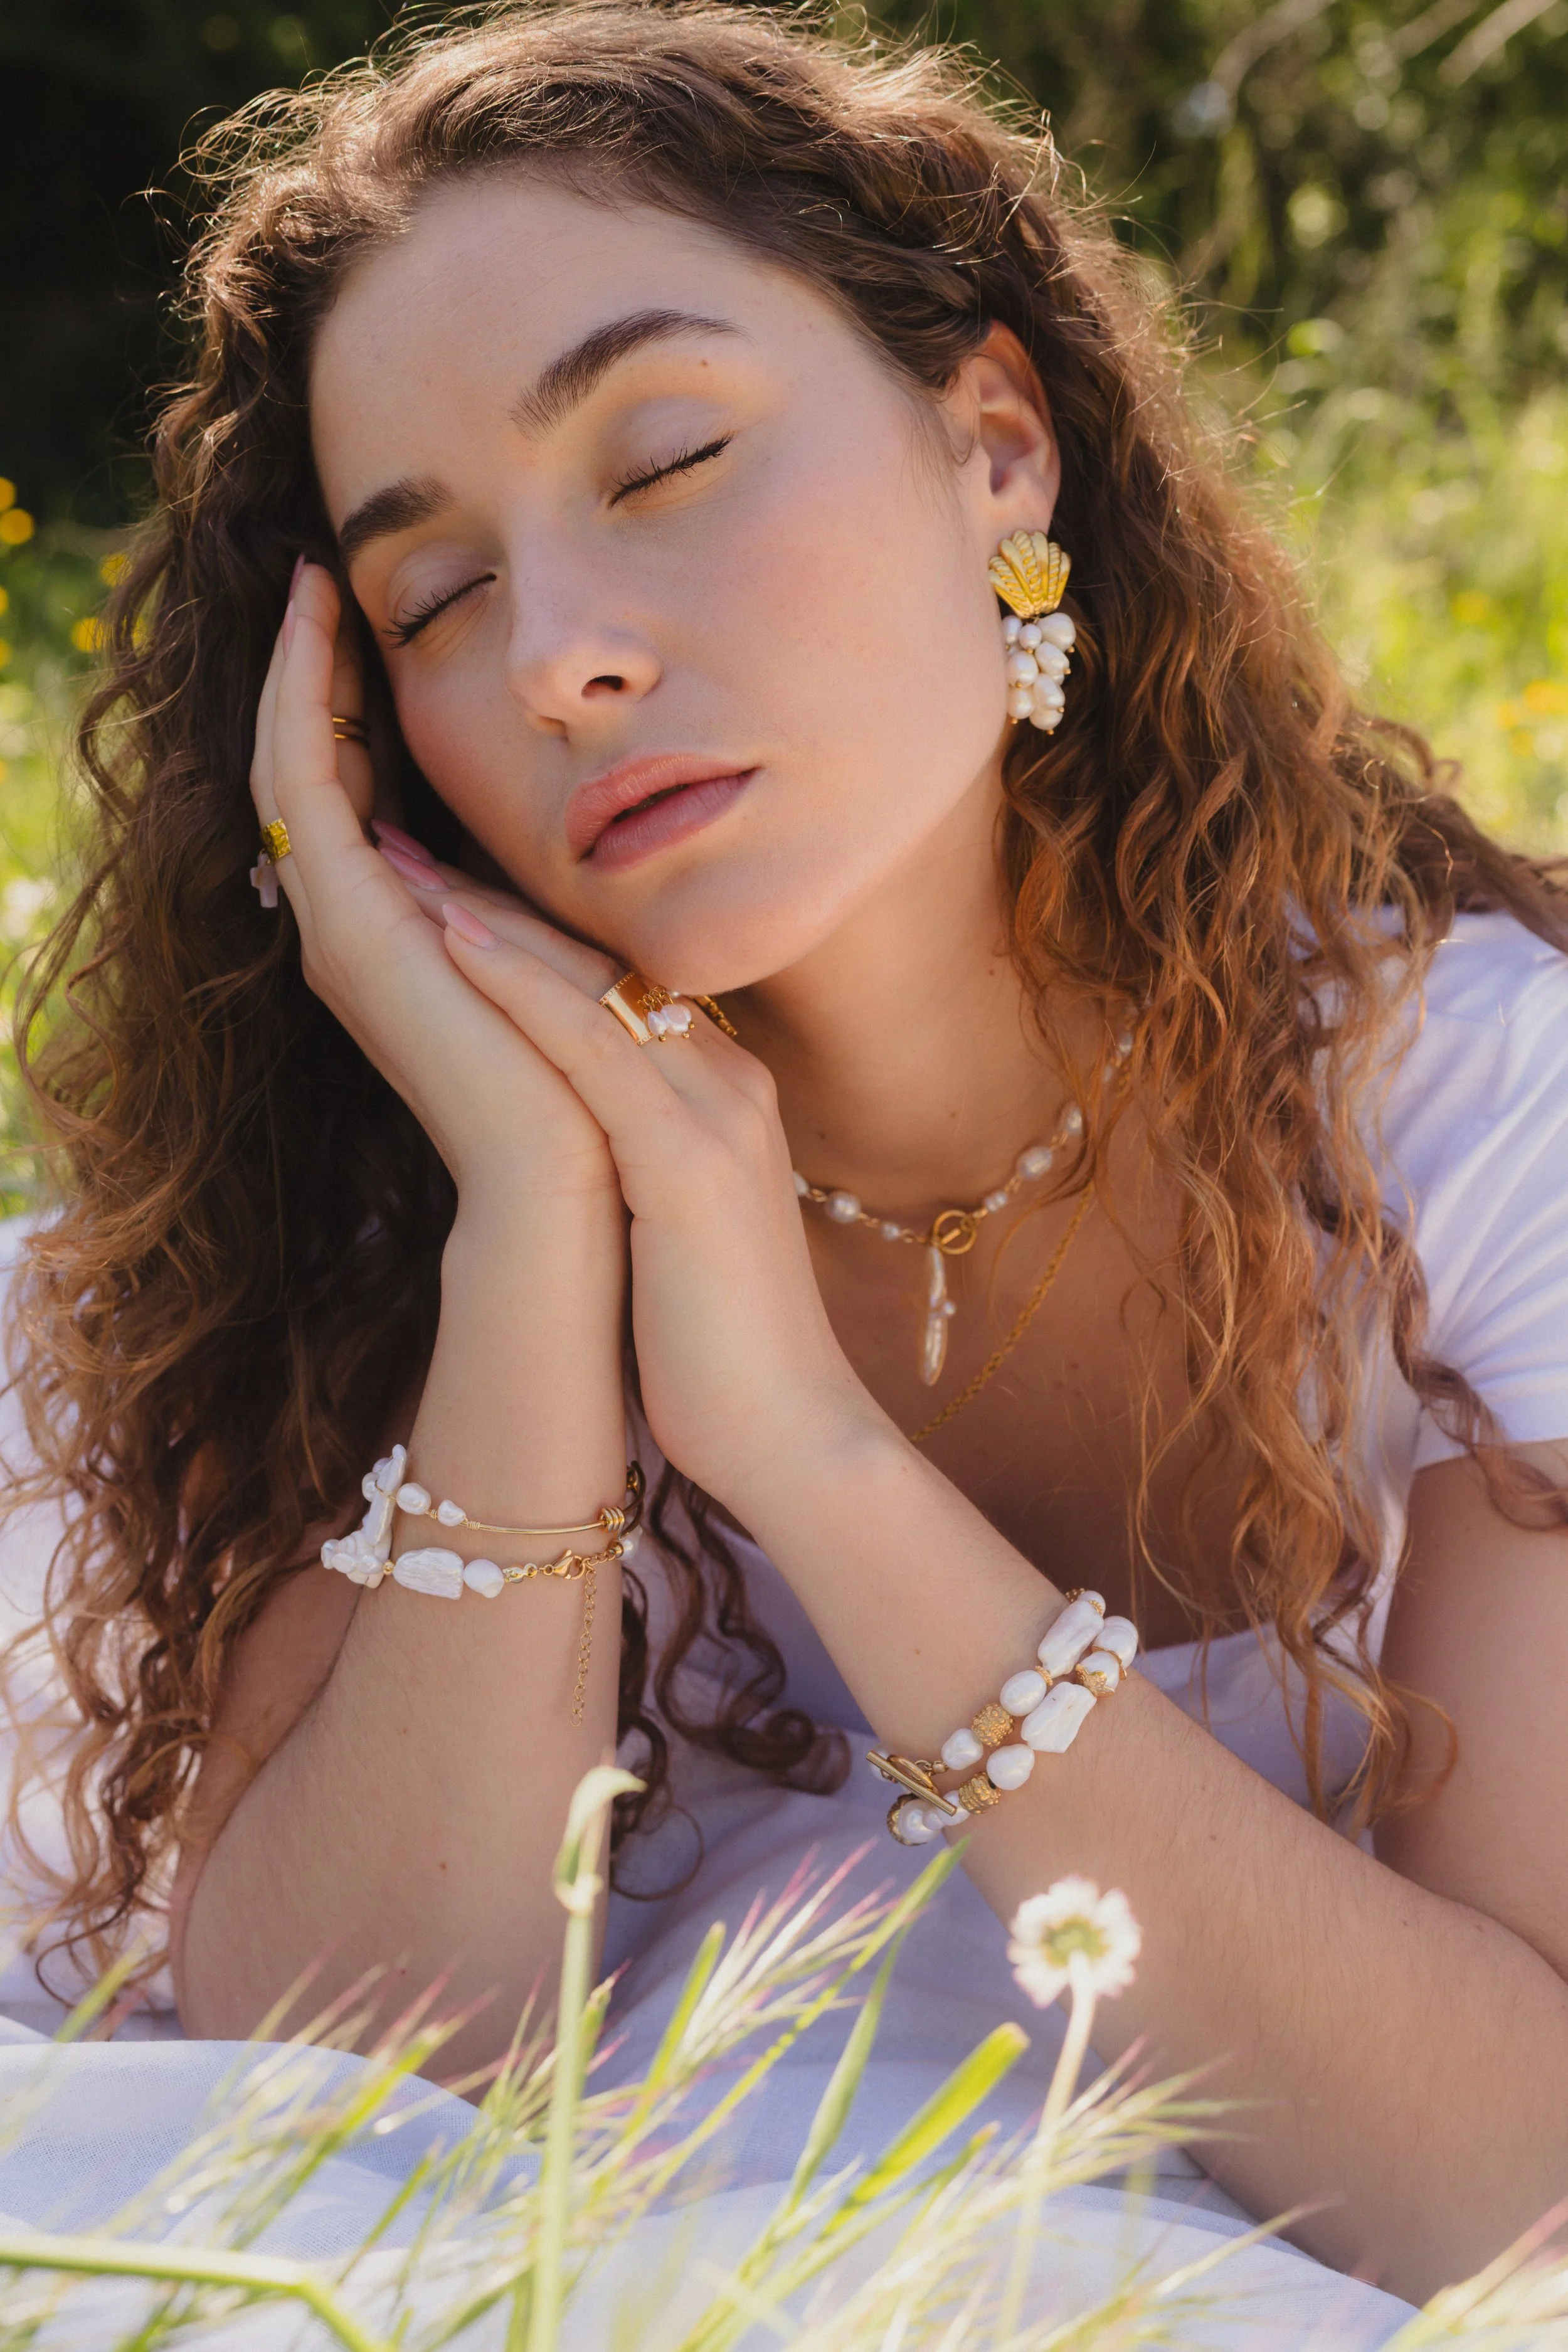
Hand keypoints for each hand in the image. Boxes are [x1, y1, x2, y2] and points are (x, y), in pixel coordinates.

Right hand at [249, 562, 618, 1219]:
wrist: (572, 1182)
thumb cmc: (591, 1094)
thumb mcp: (564, 970)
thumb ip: (536, 915)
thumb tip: (559, 852)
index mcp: (408, 942)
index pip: (360, 806)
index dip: (358, 716)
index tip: (373, 624)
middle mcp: (358, 934)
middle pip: (314, 780)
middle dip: (317, 680)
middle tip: (320, 580)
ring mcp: (340, 933)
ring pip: (290, 773)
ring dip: (296, 676)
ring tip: (310, 587)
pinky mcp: (345, 932)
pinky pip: (300, 791)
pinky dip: (300, 705)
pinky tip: (316, 632)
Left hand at [434, 912, 889, 1509]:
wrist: (793, 1437)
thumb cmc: (721, 1353)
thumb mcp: (675, 1229)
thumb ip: (640, 1163)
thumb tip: (579, 1149)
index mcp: (724, 1097)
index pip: (617, 987)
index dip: (527, 931)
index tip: (443, 885)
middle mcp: (727, 1083)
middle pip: (600, 963)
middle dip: (497, 899)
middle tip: (404, 841)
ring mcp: (714, 1116)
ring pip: (591, 984)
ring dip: (489, 918)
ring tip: (400, 864)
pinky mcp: (687, 1164)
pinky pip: (591, 1049)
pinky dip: (519, 988)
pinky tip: (452, 941)